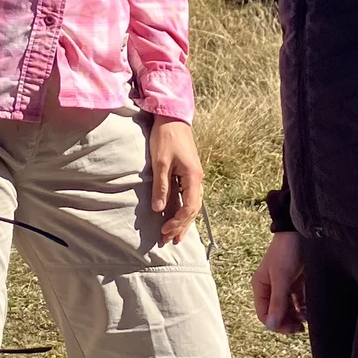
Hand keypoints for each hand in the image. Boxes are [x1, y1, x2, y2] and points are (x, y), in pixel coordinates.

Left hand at [148, 118, 203, 244]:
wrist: (172, 117)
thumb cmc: (166, 137)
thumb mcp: (160, 162)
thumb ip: (161, 186)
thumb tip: (159, 209)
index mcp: (193, 177)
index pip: (190, 207)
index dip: (178, 221)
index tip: (164, 230)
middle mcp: (197, 179)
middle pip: (193, 209)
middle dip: (181, 226)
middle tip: (168, 240)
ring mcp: (194, 176)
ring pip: (192, 205)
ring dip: (183, 221)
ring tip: (175, 236)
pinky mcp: (188, 174)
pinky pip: (188, 197)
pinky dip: (182, 209)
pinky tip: (177, 217)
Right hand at [253, 231, 307, 333]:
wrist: (302, 231)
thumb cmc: (286, 251)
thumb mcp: (281, 278)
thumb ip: (277, 302)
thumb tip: (271, 326)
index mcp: (261, 287)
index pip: (264, 314)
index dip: (276, 324)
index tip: (291, 329)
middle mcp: (271, 288)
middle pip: (277, 314)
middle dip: (288, 322)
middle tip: (301, 328)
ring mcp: (285, 286)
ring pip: (289, 309)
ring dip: (297, 316)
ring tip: (306, 318)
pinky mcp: (298, 283)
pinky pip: (300, 302)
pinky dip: (304, 308)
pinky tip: (310, 311)